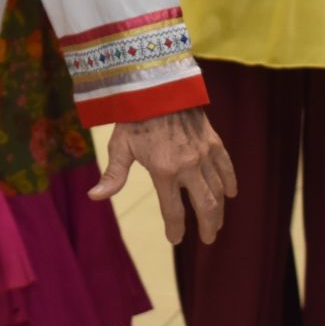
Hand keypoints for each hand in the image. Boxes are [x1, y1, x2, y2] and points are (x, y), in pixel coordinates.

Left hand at [91, 107, 236, 245]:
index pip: (173, 211)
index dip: (175, 229)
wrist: (159, 86)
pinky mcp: (214, 143)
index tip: (175, 238)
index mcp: (164, 171)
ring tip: (216, 223)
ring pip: (218, 192)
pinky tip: (230, 194)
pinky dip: (230, 183)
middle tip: (208, 239)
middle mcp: (188, 167)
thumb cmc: (135, 117)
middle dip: (207, 227)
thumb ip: (113, 175)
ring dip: (219, 211)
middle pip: (205, 207)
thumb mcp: (120, 146)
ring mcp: (204, 155)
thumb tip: (94, 197)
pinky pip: (227, 168)